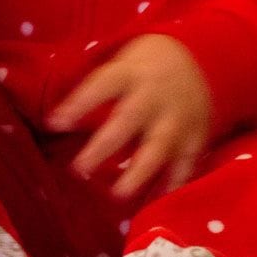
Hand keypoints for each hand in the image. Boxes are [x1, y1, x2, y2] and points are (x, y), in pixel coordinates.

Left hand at [48, 34, 212, 199]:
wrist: (201, 55)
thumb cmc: (146, 65)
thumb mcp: (123, 62)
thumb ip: (98, 88)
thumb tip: (57, 118)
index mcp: (132, 72)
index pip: (103, 83)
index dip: (79, 102)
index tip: (55, 122)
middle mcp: (154, 95)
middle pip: (128, 119)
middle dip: (104, 145)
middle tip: (79, 168)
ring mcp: (177, 117)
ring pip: (158, 145)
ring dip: (139, 170)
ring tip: (118, 193)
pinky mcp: (195, 135)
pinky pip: (185, 162)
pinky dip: (174, 183)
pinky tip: (157, 200)